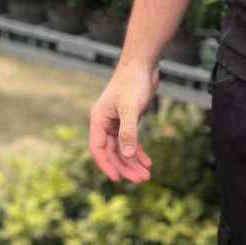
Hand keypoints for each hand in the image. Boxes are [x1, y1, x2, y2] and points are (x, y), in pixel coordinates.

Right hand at [89, 58, 158, 182]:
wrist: (142, 65)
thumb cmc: (132, 83)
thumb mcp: (130, 109)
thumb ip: (128, 132)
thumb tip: (127, 155)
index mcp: (99, 120)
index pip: (98, 149)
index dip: (106, 165)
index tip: (117, 179)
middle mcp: (106, 123)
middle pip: (112, 152)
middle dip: (126, 167)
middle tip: (140, 180)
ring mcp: (117, 122)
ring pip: (123, 149)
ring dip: (133, 162)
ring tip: (146, 175)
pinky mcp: (129, 120)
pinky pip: (131, 141)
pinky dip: (139, 152)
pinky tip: (147, 161)